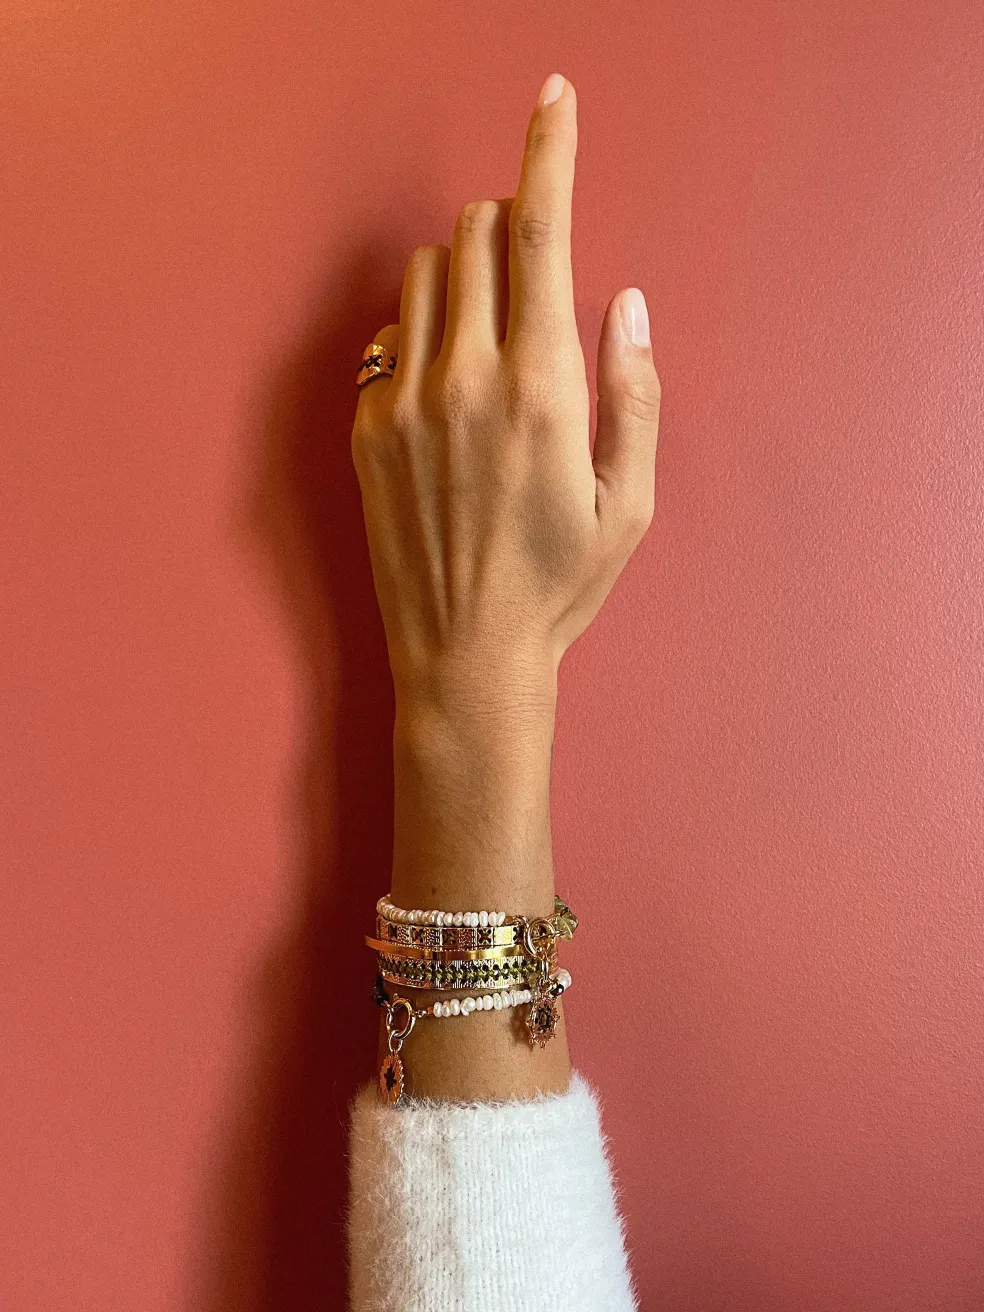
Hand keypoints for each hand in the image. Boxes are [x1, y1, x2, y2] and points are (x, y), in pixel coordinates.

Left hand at [351, 73, 660, 718]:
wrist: (465, 655)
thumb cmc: (558, 584)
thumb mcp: (629, 501)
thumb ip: (634, 389)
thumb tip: (624, 300)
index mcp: (540, 390)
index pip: (540, 234)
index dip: (550, 153)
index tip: (555, 98)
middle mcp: (463, 381)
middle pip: (474, 235)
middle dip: (509, 224)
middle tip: (533, 269)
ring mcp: (403, 403)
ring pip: (424, 274)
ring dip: (463, 271)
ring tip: (492, 334)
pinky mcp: (367, 430)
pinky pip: (389, 336)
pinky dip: (423, 331)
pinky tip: (448, 386)